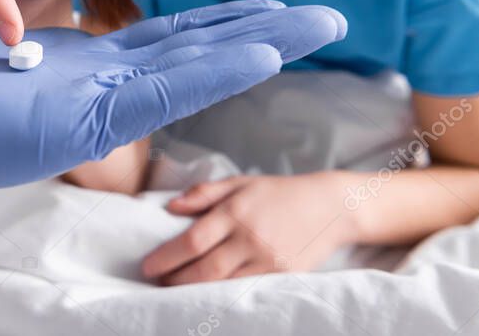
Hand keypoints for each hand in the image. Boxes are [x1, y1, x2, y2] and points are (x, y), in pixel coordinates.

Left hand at [0, 0, 346, 258]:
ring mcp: (84, 115)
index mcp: (84, 80)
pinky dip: (204, 73)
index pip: (171, 49)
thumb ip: (60, 58)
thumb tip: (88, 41)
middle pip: (193, 59)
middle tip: (326, 17)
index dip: (230, 25)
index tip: (280, 8)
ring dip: (250, 49)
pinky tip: (250, 55)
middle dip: (261, 35)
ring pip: (184, 75)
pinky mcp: (63, 126)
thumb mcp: (7, 61)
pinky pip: (144, 95)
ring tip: (311, 28)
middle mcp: (94, 99)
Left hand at [142, 172, 354, 283]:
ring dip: (194, 290)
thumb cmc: (280, 192)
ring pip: (223, 283)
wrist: (330, 207)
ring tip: (174, 290)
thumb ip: (204, 193)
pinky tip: (207, 295)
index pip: (193, 240)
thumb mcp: (241, 183)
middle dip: (175, 279)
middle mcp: (250, 237)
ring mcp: (267, 259)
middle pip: (205, 267)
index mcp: (236, 211)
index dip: (167, 257)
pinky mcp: (282, 275)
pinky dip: (223, 294)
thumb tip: (171, 207)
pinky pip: (246, 289)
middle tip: (156, 283)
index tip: (147, 266)